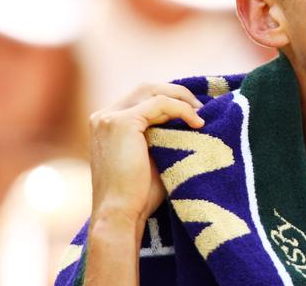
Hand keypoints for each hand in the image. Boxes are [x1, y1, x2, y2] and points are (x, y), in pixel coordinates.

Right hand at [88, 83, 203, 232]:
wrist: (121, 216)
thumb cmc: (139, 195)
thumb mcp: (152, 154)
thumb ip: (161, 132)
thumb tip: (192, 116)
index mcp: (106, 123)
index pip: (142, 97)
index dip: (171, 99)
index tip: (196, 110)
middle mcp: (103, 116)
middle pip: (147, 88)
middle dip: (178, 93)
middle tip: (202, 107)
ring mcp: (109, 118)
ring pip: (154, 91)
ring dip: (182, 98)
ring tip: (202, 114)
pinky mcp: (121, 123)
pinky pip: (160, 103)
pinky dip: (182, 109)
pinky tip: (198, 122)